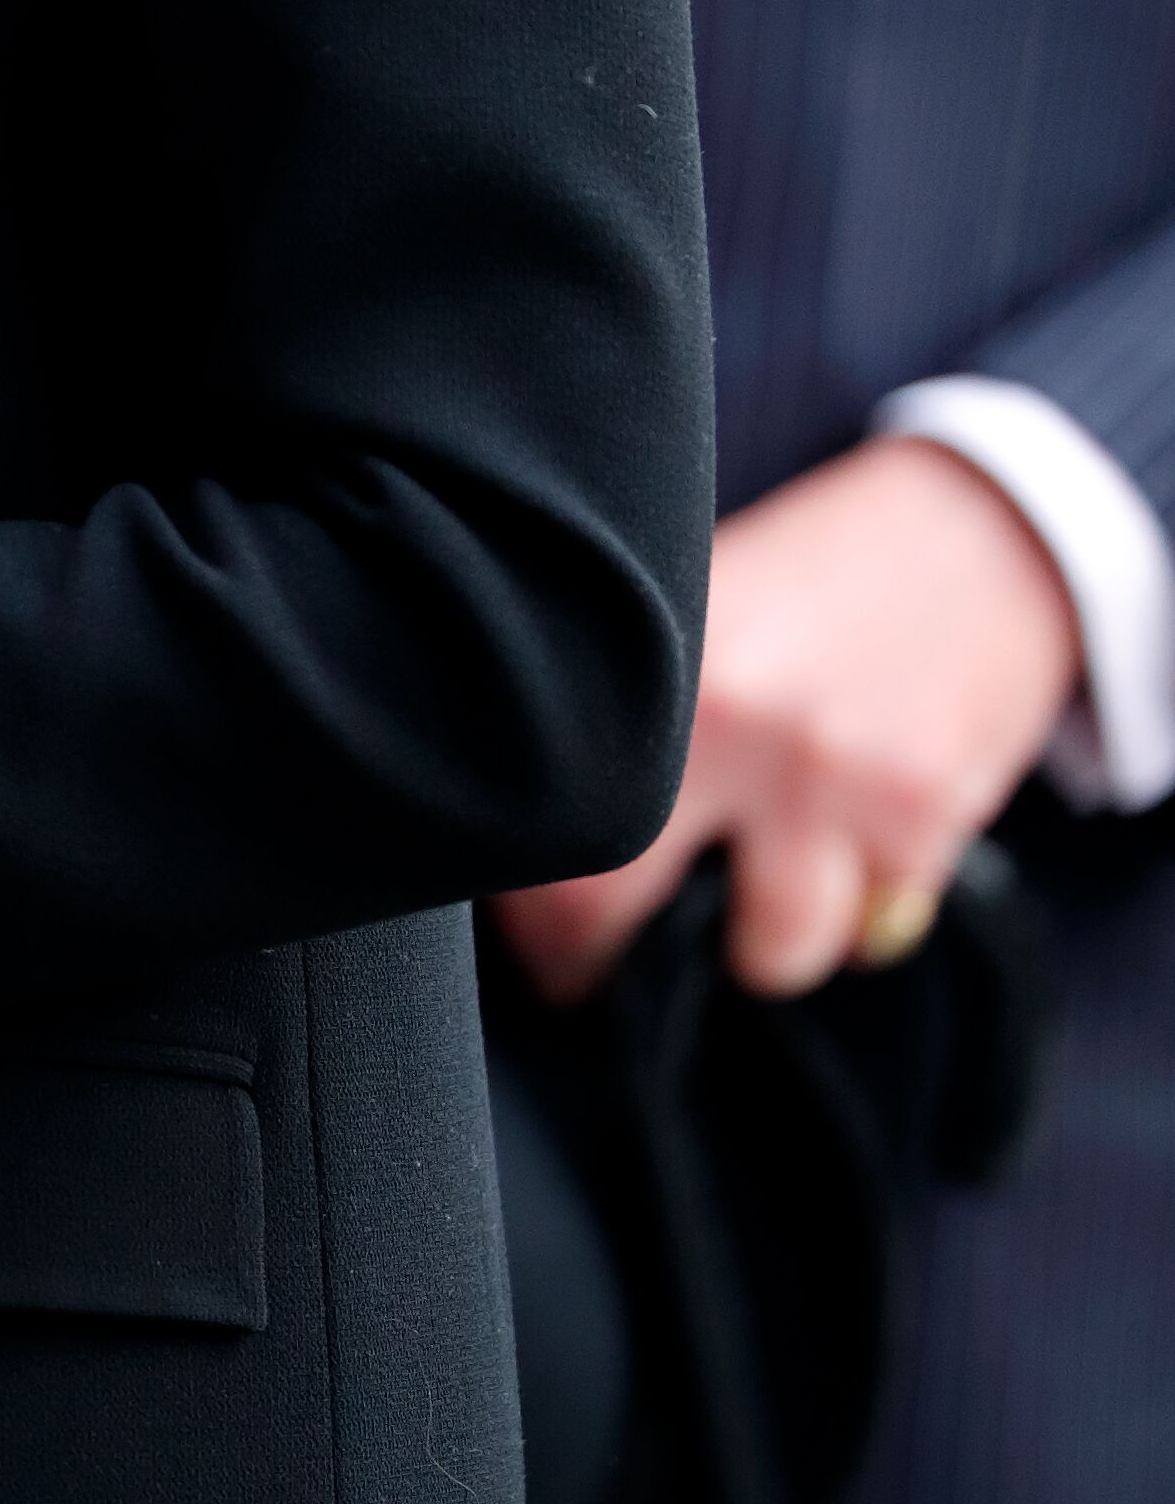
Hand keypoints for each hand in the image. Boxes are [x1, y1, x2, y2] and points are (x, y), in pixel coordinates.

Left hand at [495, 433, 1083, 1002]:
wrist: (972, 536)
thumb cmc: (811, 578)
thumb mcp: (700, 607)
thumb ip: (638, 709)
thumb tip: (542, 817)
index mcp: (654, 658)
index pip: (550, 829)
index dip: (531, 912)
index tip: (538, 938)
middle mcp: (730, 714)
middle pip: (613, 907)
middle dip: (607, 964)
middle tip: (604, 967)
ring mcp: (827, 772)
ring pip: (768, 953)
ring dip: (766, 943)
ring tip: (765, 885)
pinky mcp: (920, 815)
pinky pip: (871, 931)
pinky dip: (864, 912)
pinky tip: (859, 849)